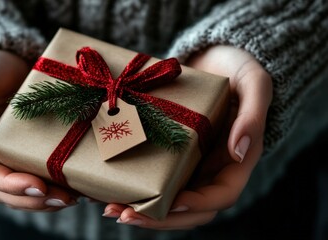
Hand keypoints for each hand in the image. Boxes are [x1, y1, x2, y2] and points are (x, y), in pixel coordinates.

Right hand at [0, 50, 76, 210]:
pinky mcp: (31, 155)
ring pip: (24, 193)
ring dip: (47, 201)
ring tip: (74, 198)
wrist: (12, 63)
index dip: (10, 185)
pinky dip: (56, 188)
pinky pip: (41, 179)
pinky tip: (77, 188)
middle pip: (6, 193)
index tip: (37, 186)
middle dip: (34, 200)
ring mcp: (13, 158)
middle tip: (65, 198)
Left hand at [102, 45, 272, 228]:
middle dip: (158, 217)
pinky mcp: (170, 153)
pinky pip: (154, 178)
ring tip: (109, 207)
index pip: (222, 195)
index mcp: (236, 160)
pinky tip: (109, 187)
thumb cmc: (239, 68)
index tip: (172, 203)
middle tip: (124, 214)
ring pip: (168, 200)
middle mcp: (211, 168)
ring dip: (140, 209)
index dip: (198, 205)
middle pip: (189, 209)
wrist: (214, 57)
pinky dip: (134, 188)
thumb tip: (240, 151)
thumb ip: (252, 115)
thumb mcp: (253, 83)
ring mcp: (189, 163)